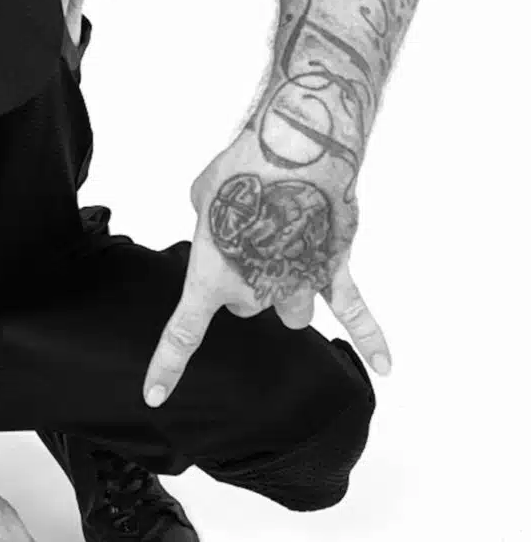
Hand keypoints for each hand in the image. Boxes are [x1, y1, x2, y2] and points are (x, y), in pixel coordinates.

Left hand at [142, 130, 391, 406]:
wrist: (295, 145)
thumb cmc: (242, 167)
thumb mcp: (203, 193)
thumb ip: (210, 224)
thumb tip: (228, 226)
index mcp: (213, 277)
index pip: (184, 333)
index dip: (167, 367)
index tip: (155, 396)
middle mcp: (256, 290)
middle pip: (246, 303)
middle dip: (244, 276)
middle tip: (247, 229)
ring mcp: (298, 283)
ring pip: (289, 306)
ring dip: (283, 285)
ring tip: (283, 238)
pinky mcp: (334, 267)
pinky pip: (355, 310)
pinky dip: (371, 337)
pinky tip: (385, 366)